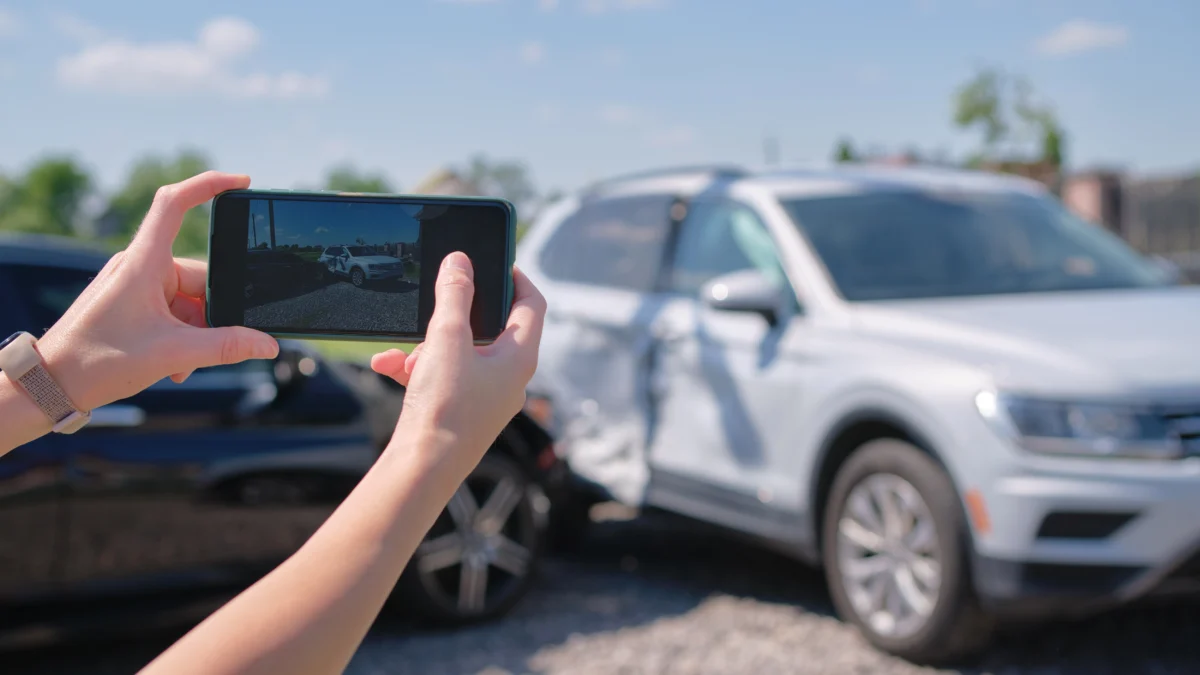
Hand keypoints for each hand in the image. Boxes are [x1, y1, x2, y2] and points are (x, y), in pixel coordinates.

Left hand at [37, 171, 278, 411]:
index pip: (175, 204)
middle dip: (211, 315)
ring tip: (183, 365)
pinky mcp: (131, 303)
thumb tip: (267, 343)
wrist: (50, 384)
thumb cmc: (96, 361)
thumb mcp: (172, 354)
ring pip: (188, 300)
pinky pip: (172, 311)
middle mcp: (140, 267)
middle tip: (207, 349)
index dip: (209, 185)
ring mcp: (135, 285)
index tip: (242, 182)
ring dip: (196, 333)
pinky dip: (181, 337)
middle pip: (199, 276)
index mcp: (144, 263)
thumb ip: (227, 347)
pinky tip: (176, 365)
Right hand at [371, 252, 544, 471]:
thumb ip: (454, 294)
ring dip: (428, 345)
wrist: (422, 470)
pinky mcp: (461, 413)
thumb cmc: (445, 408)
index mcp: (520, 358)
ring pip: (461, 353)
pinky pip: (442, 378)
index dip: (517, 277)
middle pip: (491, 328)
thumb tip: (460, 261)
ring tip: (404, 352)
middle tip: (434, 304)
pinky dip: (417, 368)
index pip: (533, 304)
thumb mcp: (447, 339)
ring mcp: (486, 398)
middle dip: (454, 316)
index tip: (496, 260)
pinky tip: (387, 365)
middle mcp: (510, 378)